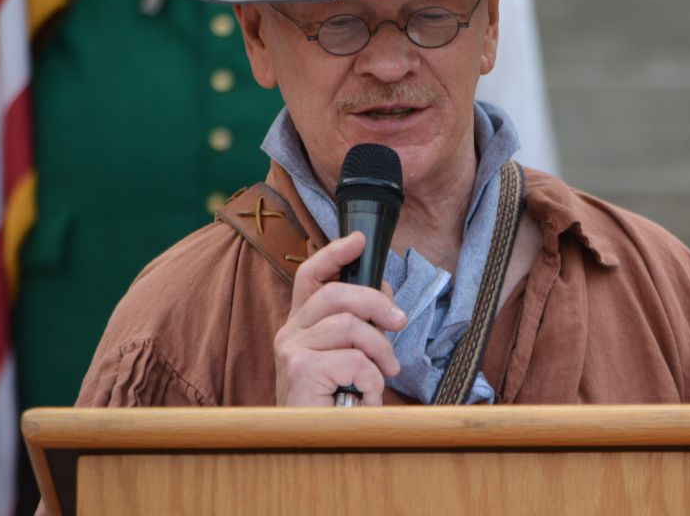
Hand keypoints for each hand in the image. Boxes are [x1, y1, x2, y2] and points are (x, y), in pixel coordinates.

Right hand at [273, 231, 406, 405]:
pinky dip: (371, 380)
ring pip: (351, 326)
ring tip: (383, 376)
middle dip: (377, 303)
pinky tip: (366, 398)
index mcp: (301, 327)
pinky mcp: (301, 370)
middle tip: (399, 323)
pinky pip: (355, 359)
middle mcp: (289, 334)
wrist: (318, 450)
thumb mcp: (350, 359)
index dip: (334, 253)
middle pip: (337, 293)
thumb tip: (386, 295)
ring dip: (380, 352)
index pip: (311, 276)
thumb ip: (361, 326)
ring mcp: (291, 351)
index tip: (359, 240)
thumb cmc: (337, 407)